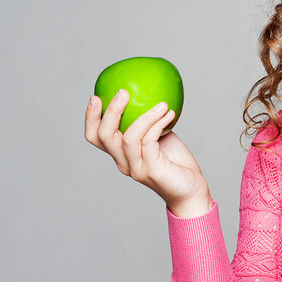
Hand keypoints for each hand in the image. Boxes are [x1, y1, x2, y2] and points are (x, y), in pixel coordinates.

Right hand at [84, 89, 210, 209]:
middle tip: (123, 92)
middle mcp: (123, 162)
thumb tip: (149, 91)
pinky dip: (158, 124)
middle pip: (104, 136)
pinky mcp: (152, 171)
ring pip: (128, 138)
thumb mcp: (160, 136)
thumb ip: (149, 121)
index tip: (96, 97)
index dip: (90, 118)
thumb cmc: (176, 161)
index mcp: (120, 154)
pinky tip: (169, 113)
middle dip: (111, 112)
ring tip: (161, 103)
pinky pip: (149, 142)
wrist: (191, 189)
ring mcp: (136, 168)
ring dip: (145, 116)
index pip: (95, 137)